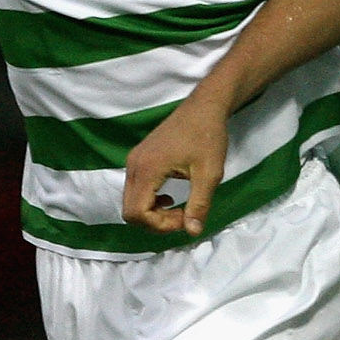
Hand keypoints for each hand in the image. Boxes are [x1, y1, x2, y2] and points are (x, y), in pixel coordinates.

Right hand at [121, 95, 231, 237]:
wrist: (203, 108)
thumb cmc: (208, 137)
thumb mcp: (209, 174)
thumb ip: (199, 204)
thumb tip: (193, 232)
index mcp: (148, 169)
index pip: (136, 213)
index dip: (159, 226)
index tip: (184, 218)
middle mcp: (134, 166)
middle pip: (130, 211)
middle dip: (155, 223)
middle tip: (182, 217)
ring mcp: (134, 161)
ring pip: (131, 202)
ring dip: (153, 213)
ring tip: (179, 208)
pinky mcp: (138, 159)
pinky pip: (135, 190)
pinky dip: (150, 201)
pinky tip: (169, 197)